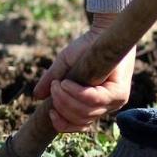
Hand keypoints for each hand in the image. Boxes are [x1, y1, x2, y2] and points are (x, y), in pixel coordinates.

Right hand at [33, 14, 135, 132]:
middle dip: (61, 106)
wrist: (103, 30)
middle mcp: (107, 107)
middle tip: (54, 88)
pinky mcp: (119, 93)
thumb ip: (52, 81)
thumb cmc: (85, 47)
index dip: (63, 124)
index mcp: (95, 106)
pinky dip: (76, 93)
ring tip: (58, 84)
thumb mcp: (64, 66)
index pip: (79, 126)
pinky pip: (93, 100)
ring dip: (65, 99)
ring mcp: (115, 102)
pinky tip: (66, 83)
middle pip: (80, 120)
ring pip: (86, 112)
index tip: (50, 112)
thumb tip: (36, 96)